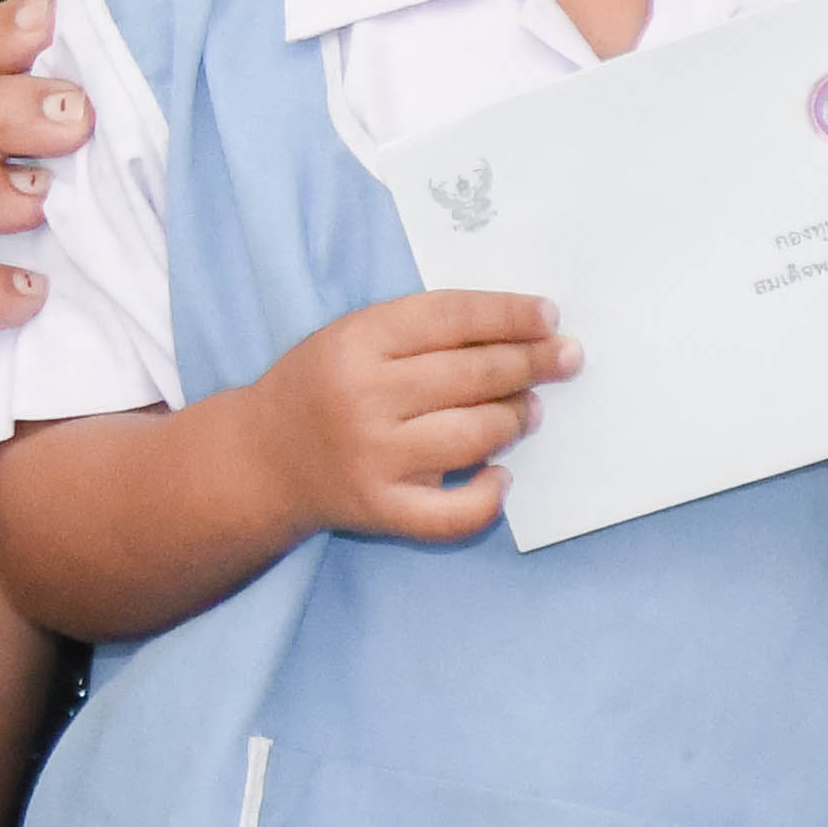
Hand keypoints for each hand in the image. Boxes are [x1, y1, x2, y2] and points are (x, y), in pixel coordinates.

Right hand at [237, 292, 577, 544]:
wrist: (262, 459)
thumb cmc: (321, 387)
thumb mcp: (351, 337)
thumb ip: (422, 330)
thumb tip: (520, 333)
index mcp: (354, 343)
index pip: (450, 317)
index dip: (509, 315)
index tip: (549, 316)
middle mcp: (363, 398)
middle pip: (474, 374)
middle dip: (532, 363)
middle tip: (565, 358)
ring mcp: (374, 458)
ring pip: (477, 435)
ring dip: (517, 419)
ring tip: (529, 410)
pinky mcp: (383, 509)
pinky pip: (458, 512)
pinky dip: (491, 495)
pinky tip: (500, 476)